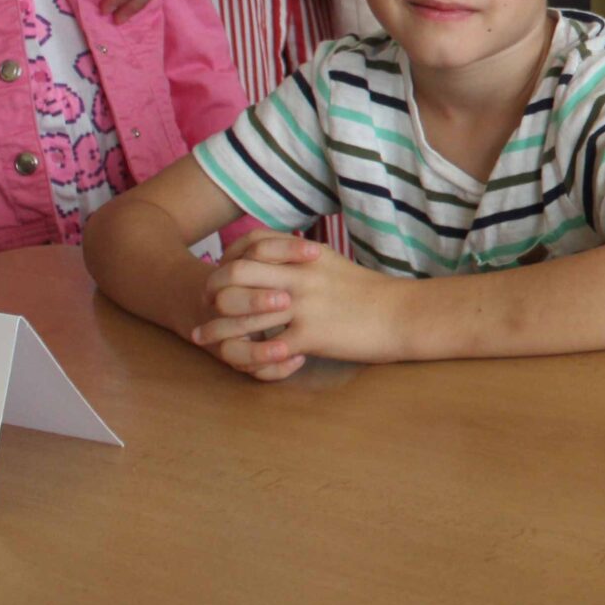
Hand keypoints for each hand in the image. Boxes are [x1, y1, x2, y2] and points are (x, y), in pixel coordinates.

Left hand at [191, 232, 401, 377]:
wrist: (402, 314)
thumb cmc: (369, 292)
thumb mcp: (332, 264)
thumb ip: (301, 259)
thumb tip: (276, 259)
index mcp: (305, 256)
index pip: (252, 244)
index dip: (228, 256)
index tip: (219, 269)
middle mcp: (299, 276)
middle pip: (237, 272)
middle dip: (211, 288)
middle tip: (202, 302)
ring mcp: (303, 306)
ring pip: (242, 312)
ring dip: (216, 327)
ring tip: (201, 336)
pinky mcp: (310, 336)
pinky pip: (267, 346)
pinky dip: (248, 355)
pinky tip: (238, 361)